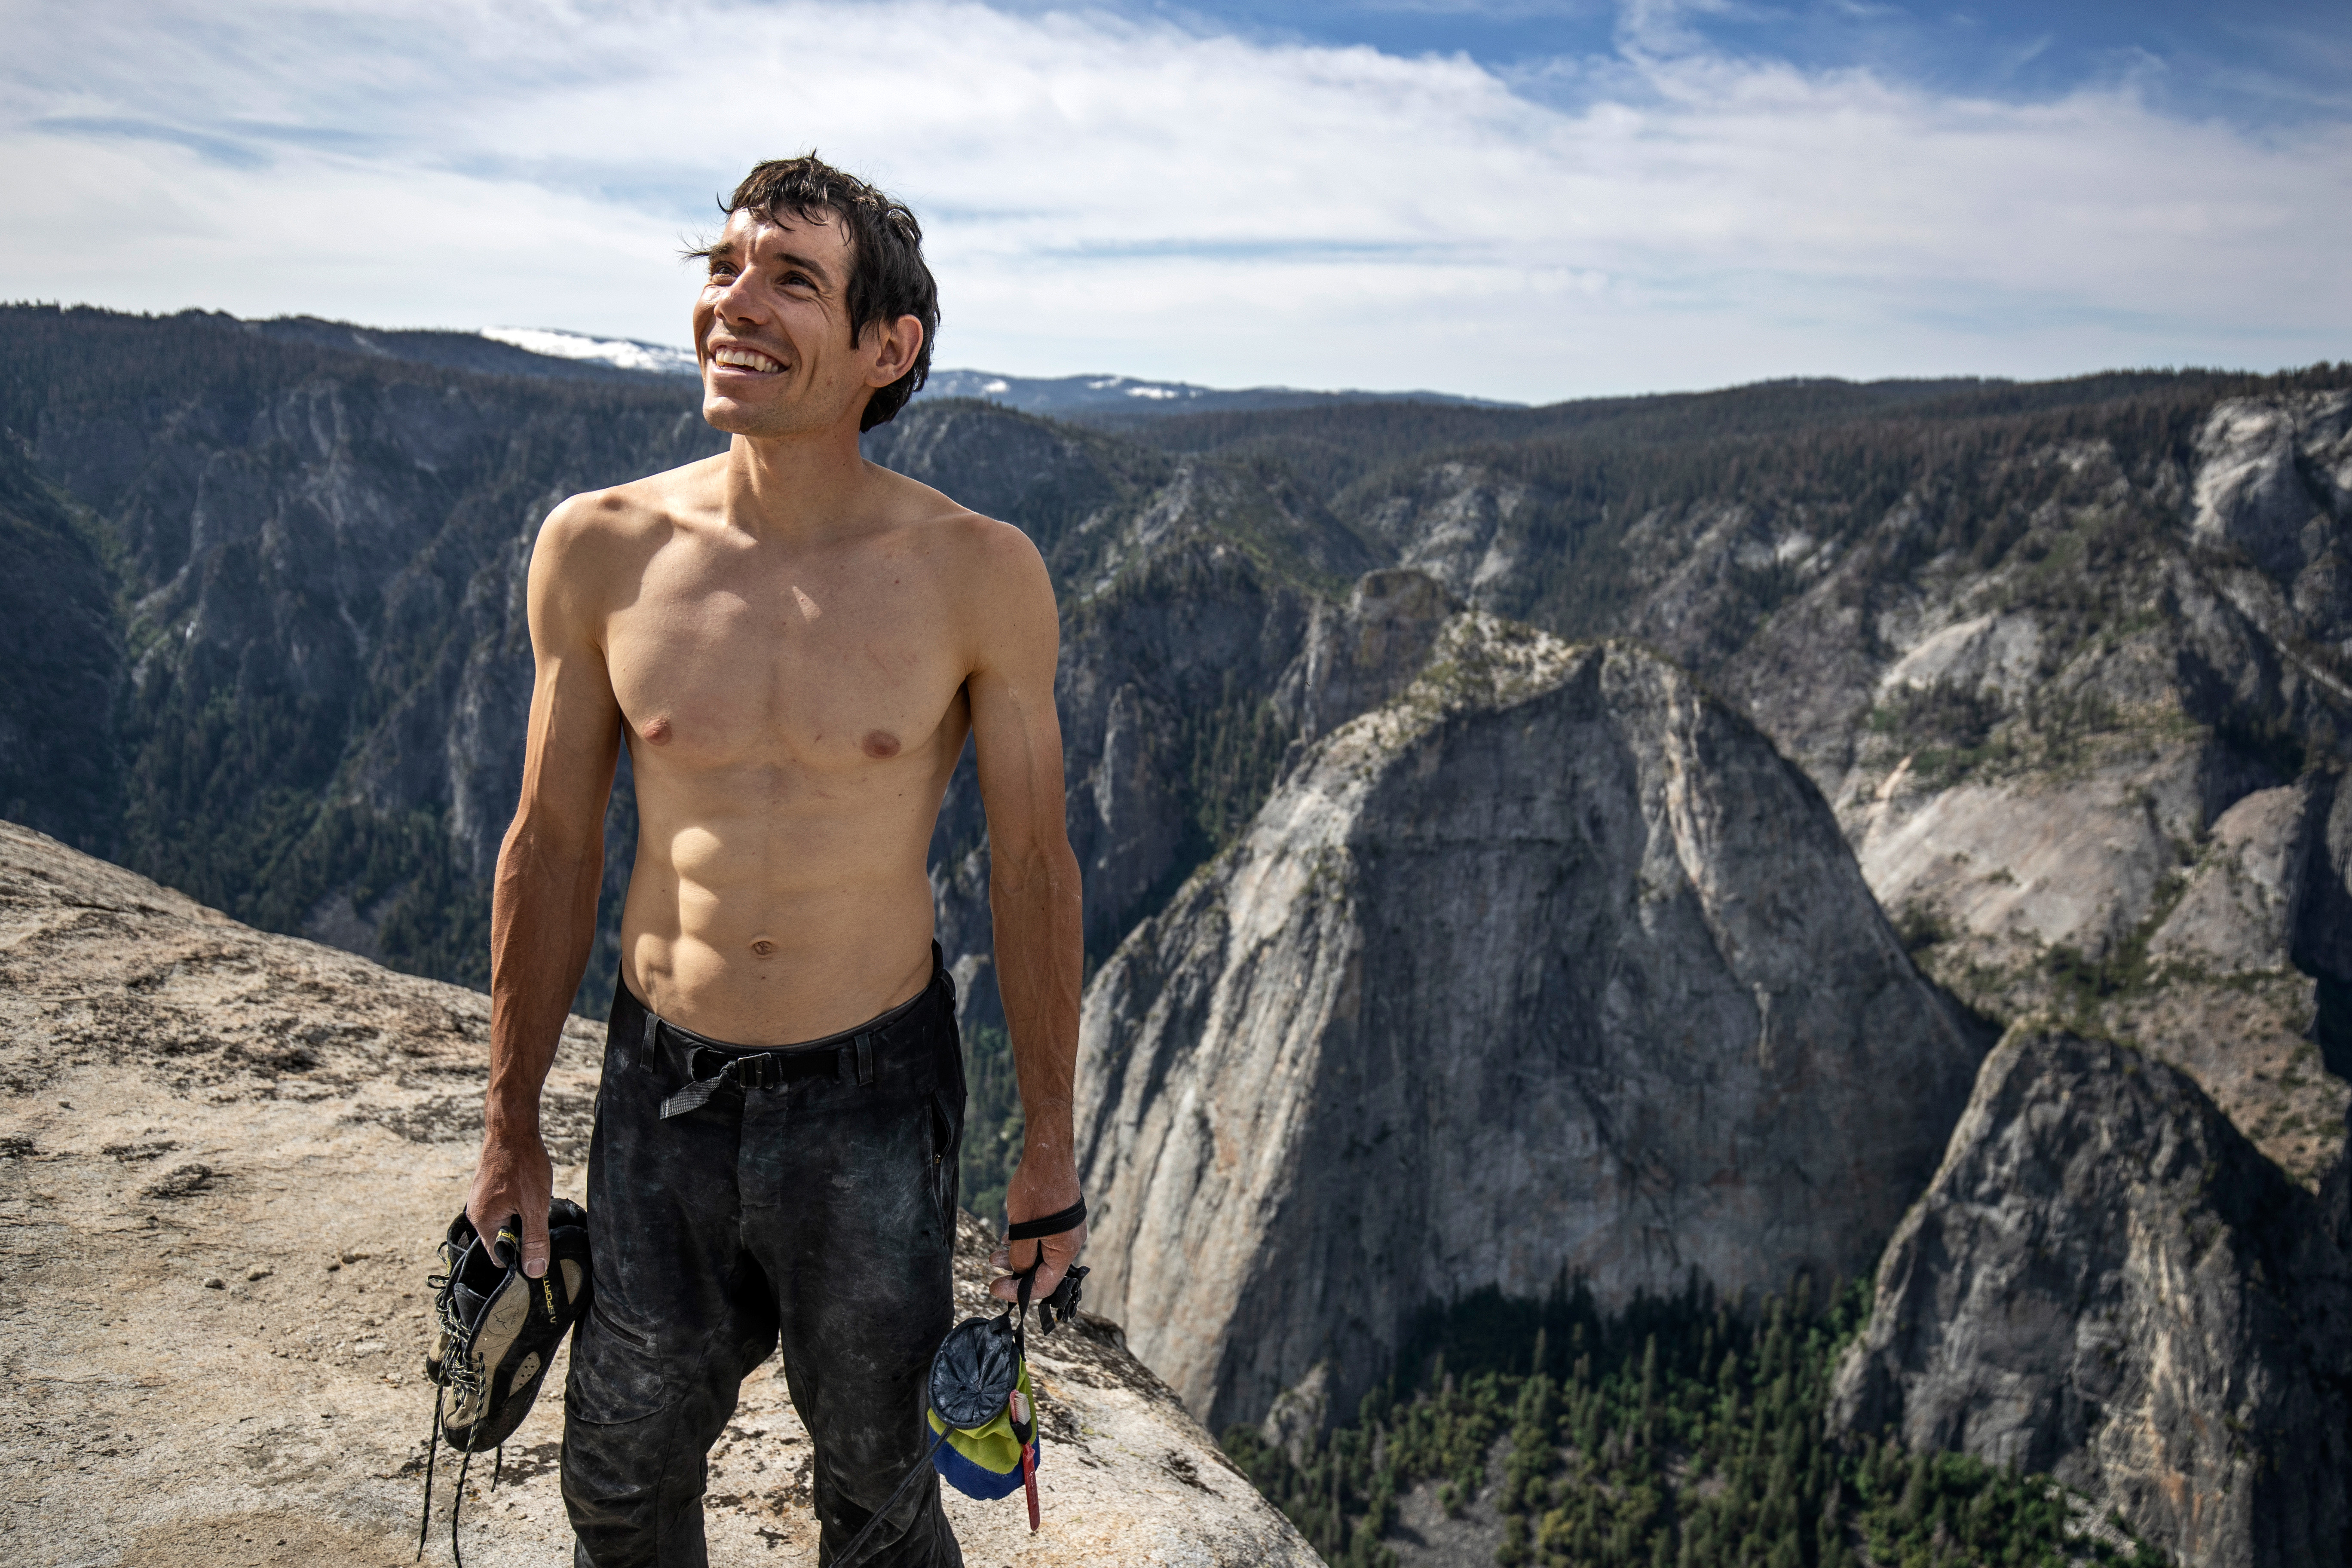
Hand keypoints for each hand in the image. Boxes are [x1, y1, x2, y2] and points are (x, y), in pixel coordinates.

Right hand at [466, 1119, 552, 1278]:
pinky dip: (520, 1203)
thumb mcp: (535, 1205)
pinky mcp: (489, 1187)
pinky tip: (531, 1190)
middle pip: (504, 1238)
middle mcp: (477, 1212)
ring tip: (536, 1200)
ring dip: (524, 1216)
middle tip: (541, 1219)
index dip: (520, 1258)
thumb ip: (534, 1239)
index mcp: (483, 1222)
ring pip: (507, 1220)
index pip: (500, 1256)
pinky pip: (506, 1205)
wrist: (512, 1127)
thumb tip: (534, 1271)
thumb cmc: (523, 1163)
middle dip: (524, 1233)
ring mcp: (482, 1198)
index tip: (538, 1251)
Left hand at [990, 1148, 1085, 1306]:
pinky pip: (1042, 1238)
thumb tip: (1020, 1272)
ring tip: (995, 1252)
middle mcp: (1070, 1242)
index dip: (1019, 1291)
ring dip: (1017, 1255)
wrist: (1048, 1153)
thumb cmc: (1037, 1189)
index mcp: (1066, 1248)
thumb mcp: (1023, 1228)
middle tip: (992, 1266)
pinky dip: (1024, 1241)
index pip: (1045, 1284)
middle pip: (1043, 1270)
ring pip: (1040, 1253)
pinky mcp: (1058, 1218)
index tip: (995, 1288)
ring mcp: (1065, 1229)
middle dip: (1016, 1272)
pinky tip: (1007, 1237)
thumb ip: (1022, 1257)